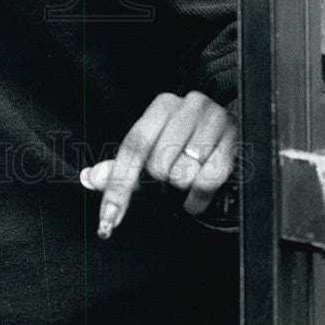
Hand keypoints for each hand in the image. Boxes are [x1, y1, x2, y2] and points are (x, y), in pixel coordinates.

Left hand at [80, 91, 236, 238]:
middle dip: (164, 180)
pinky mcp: (236, 139)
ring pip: (183, 174)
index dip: (118, 186)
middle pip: (158, 165)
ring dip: (183, 187)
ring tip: (190, 176)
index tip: (108, 220)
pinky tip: (198, 195)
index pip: (133, 147)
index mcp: (163, 105)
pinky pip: (208, 181)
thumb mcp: (154, 151)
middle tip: (175, 173)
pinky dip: (199, 198)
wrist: (234, 132)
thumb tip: (88, 178)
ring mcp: (215, 118)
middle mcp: (188, 104)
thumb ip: (121, 168)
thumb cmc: (187, 144)